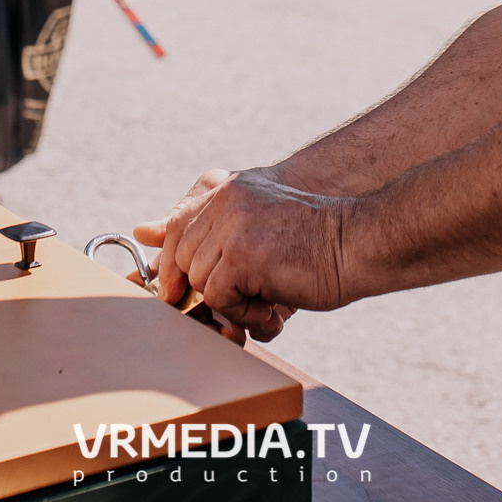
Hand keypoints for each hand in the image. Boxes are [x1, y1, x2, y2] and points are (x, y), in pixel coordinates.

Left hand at [134, 167, 344, 342]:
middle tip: (243, 301)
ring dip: (232, 303)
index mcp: (228, 189)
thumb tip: (140, 229)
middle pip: (183, 258)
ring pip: (200, 281)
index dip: (174, 264)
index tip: (181, 292)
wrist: (361, 242)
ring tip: (269, 299)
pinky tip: (274, 304)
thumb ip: (209, 226)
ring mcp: (233, 225)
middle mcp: (226, 200)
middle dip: (203, 290)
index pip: (177, 226)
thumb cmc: (317, 241)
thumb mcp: (259, 224)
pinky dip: (244, 312)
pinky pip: (218, 298)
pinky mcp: (242, 254)